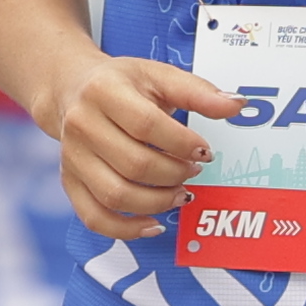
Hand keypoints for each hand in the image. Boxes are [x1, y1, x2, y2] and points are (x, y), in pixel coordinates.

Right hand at [48, 52, 240, 239]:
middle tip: (194, 170)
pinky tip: (154, 224)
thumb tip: (236, 104)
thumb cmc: (123, 84)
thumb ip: (198, 91)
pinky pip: (95, 218)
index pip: (147, 125)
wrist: (73, 89)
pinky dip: (126, 230)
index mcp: (103, 91)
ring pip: (116, 195)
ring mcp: (72, 157)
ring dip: (158, 203)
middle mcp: (81, 125)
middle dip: (174, 174)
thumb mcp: (159, 76)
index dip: (182, 143)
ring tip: (181, 193)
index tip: (205, 150)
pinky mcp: (69, 182)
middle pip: (134, 164)